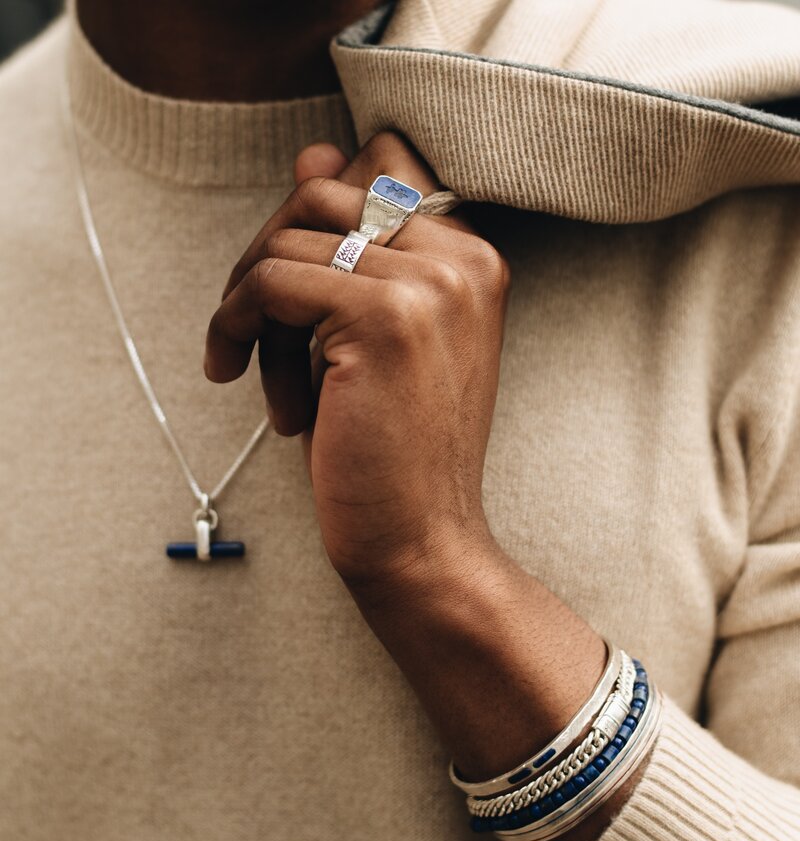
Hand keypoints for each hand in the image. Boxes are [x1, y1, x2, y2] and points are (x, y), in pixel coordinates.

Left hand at [205, 132, 509, 592]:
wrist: (420, 540)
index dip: (314, 214)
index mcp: (474, 258)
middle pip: (324, 192)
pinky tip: (235, 375)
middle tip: (253, 327)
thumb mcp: (374, 335)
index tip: (289, 287)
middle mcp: (465, 256)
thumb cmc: (391, 448)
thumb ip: (351, 245)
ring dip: (252, 304)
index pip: (381, 164)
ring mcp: (433, 282)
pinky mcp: (387, 317)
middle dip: (269, 254)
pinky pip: (272, 281)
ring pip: (291, 237)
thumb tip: (311, 152)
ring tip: (259, 374)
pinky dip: (236, 324)